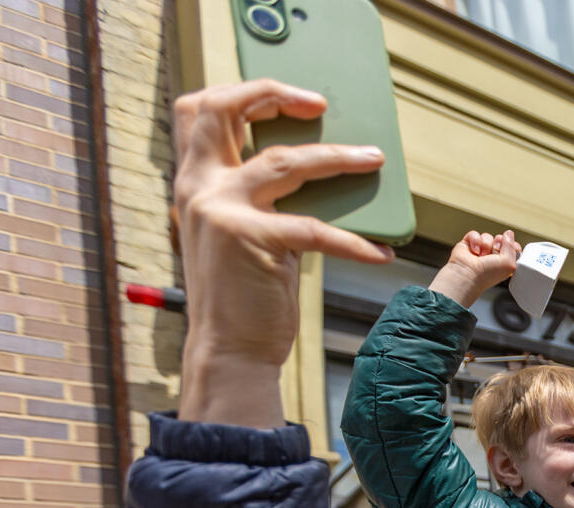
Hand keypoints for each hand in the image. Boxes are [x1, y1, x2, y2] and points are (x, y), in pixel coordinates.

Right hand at [171, 80, 393, 426]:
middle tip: (319, 103)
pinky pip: (317, 228)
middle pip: (221, 110)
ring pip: (284, 161)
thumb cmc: (243, 294)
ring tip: (373, 159)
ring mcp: (222, 213)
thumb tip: (315, 173)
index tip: (289, 98)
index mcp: (193, 185)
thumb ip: (260, 199)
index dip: (241, 92)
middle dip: (271, 93)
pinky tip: (380, 252)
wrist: (229, 349)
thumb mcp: (240, 234)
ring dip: (337, 157)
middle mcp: (199, 190)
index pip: (198, 112)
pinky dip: (354, 241)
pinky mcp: (254, 241)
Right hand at [430, 229, 519, 306]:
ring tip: (482, 255)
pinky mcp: (468, 244)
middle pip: (500, 239)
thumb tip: (509, 234)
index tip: (511, 249)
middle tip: (494, 254)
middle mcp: (492, 257)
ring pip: (487, 236)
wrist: (467, 274)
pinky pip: (475, 234)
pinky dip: (475, 241)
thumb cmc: (487, 275)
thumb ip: (512, 247)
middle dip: (498, 244)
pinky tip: (474, 251)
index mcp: (504, 263)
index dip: (512, 246)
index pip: (512, 248)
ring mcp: (480, 250)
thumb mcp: (509, 263)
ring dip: (486, 244)